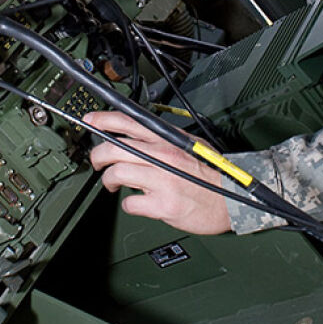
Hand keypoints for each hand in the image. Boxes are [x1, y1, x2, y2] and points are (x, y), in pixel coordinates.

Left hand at [85, 111, 231, 234]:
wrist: (233, 198)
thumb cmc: (212, 173)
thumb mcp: (188, 144)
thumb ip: (163, 140)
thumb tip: (138, 137)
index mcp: (167, 139)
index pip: (129, 121)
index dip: (104, 119)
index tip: (90, 120)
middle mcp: (162, 155)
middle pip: (114, 148)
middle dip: (98, 156)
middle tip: (98, 163)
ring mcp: (162, 179)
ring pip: (117, 173)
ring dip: (110, 181)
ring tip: (115, 185)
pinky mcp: (163, 204)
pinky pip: (131, 203)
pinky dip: (129, 204)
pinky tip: (137, 202)